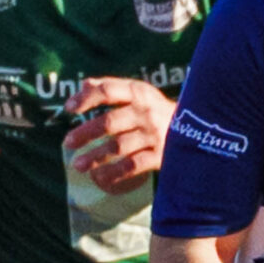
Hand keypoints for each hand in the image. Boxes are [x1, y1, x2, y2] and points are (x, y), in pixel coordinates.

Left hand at [61, 76, 173, 192]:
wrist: (195, 129)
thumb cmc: (154, 109)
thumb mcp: (138, 92)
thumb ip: (110, 87)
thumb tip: (82, 84)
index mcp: (138, 93)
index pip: (109, 91)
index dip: (86, 98)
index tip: (68, 109)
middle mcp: (146, 112)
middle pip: (109, 122)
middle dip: (85, 133)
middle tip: (67, 143)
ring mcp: (153, 134)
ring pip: (118, 146)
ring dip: (95, 157)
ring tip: (77, 165)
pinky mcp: (160, 155)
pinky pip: (132, 166)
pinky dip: (114, 173)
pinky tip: (100, 178)